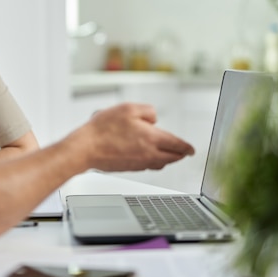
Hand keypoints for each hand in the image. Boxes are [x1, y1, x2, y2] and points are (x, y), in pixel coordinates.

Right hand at [73, 102, 194, 171]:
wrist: (86, 148)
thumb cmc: (104, 129)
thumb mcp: (128, 108)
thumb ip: (148, 111)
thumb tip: (154, 119)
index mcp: (152, 138)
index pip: (177, 145)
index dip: (186, 147)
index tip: (191, 149)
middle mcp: (148, 154)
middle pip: (171, 158)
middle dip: (180, 155)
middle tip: (184, 153)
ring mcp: (138, 163)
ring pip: (159, 164)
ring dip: (166, 159)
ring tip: (167, 154)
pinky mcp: (128, 168)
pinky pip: (146, 166)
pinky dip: (152, 161)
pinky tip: (146, 156)